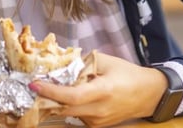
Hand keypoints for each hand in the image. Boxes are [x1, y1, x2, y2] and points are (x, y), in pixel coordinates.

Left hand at [28, 52, 167, 127]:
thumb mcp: (106, 62)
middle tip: (33, 86)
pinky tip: (66, 95)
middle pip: (64, 109)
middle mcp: (100, 110)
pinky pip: (75, 116)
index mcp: (103, 91)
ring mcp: (98, 121)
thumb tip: (58, 61)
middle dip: (46, 99)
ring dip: (55, 102)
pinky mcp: (97, 126)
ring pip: (68, 113)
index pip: (72, 96)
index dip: (51, 92)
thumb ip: (82, 62)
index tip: (34, 84)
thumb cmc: (128, 74)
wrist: (149, 95)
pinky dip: (67, 106)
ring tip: (48, 87)